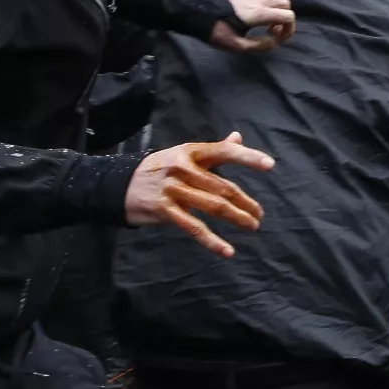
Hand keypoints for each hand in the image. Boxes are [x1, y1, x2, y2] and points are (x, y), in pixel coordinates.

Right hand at [124, 132, 273, 257]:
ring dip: (237, 218)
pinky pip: (193, 227)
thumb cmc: (160, 169)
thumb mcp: (184, 154)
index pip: (223, 152)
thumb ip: (214, 150)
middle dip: (245, 202)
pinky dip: (212, 241)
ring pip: (213, 206)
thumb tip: (238, 137)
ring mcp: (173, 190)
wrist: (118, 185)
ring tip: (252, 226)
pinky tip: (227, 251)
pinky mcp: (164, 210)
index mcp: (190, 152)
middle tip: (259, 213)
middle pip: (222, 186)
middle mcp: (182, 168)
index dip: (248, 158)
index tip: (270, 165)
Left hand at [210, 0, 295, 51]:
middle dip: (285, 18)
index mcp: (259, 13)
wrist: (195, 12)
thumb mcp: (237, 45)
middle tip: (274, 32)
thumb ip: (260, 45)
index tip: (279, 40)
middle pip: (285, 3)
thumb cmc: (216, 31)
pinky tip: (253, 18)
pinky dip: (266, 7)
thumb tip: (274, 42)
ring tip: (264, 26)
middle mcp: (258, 0)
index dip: (290, 29)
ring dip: (275, 12)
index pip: (288, 15)